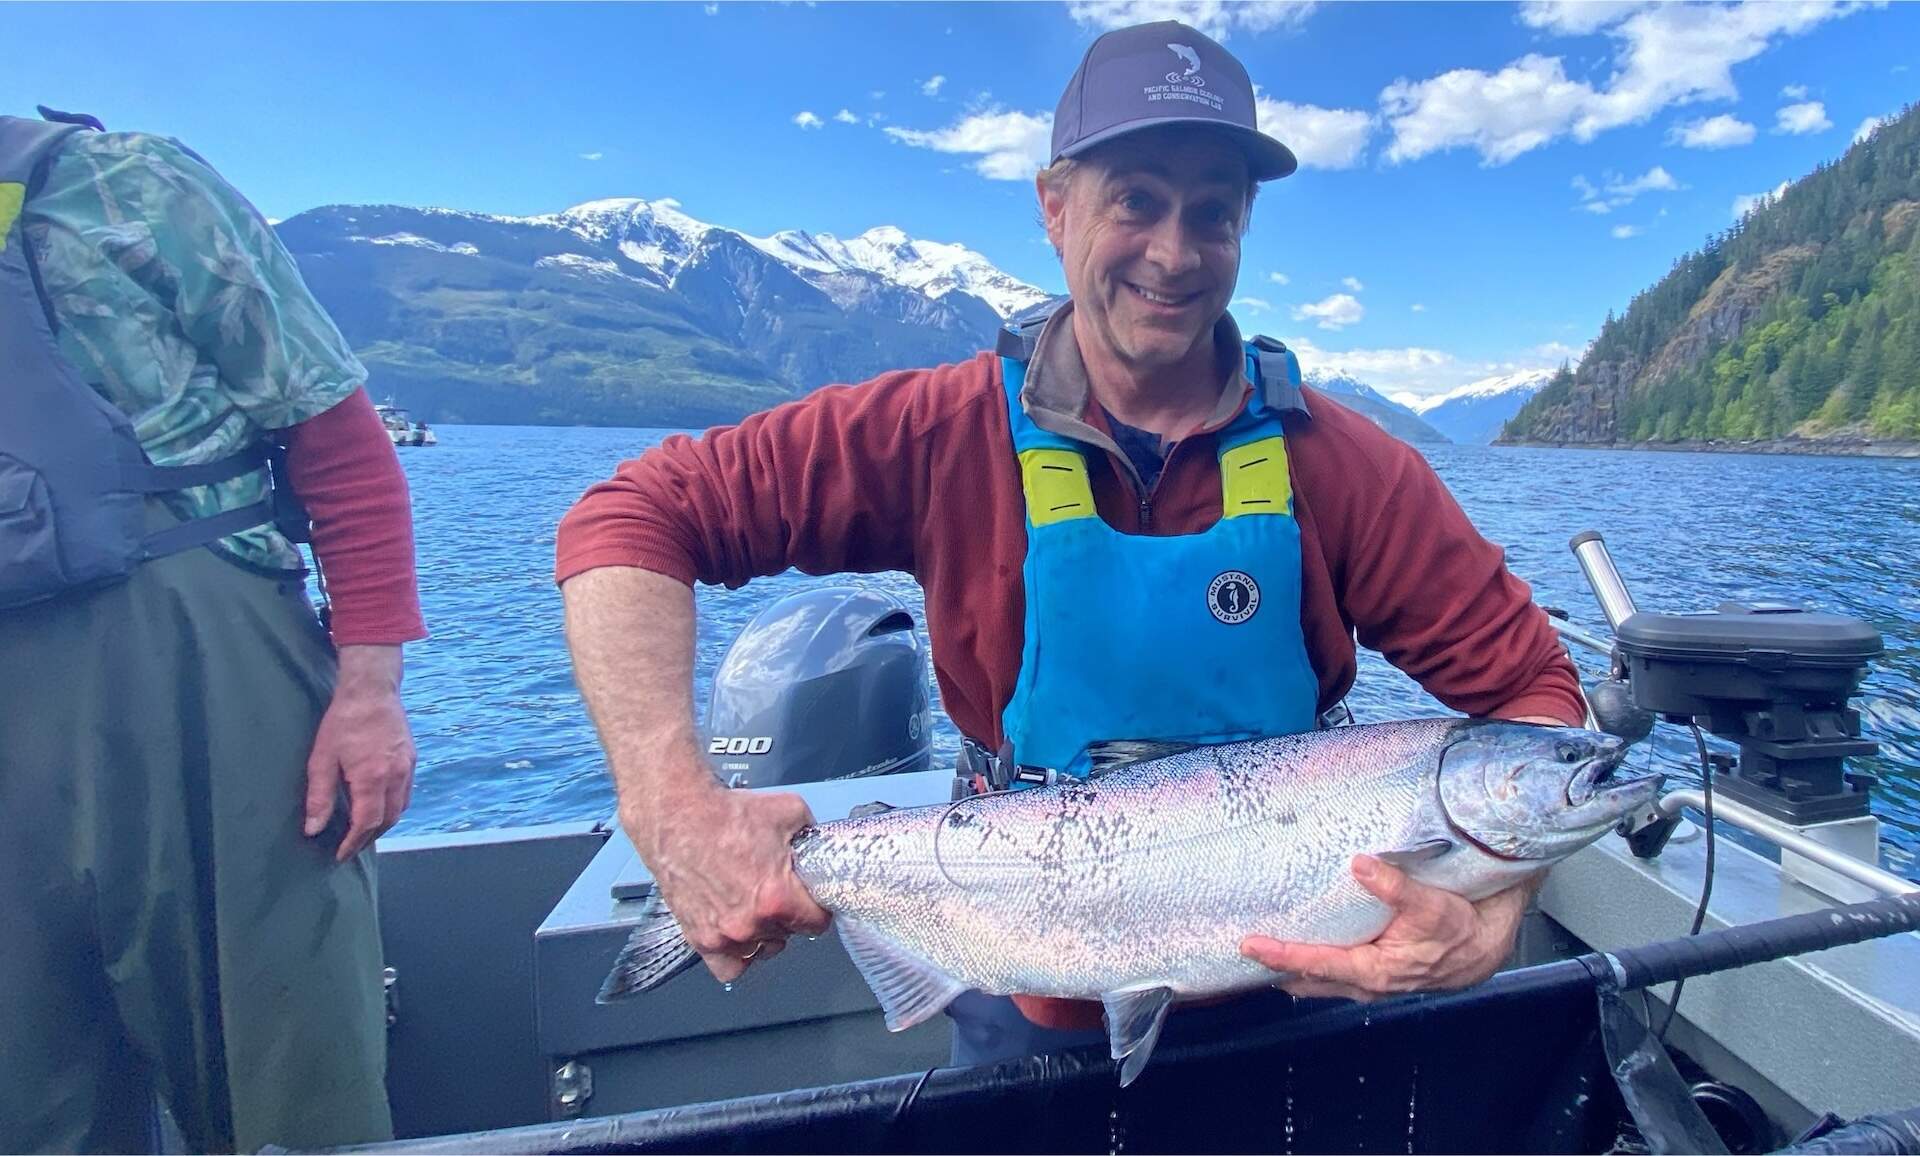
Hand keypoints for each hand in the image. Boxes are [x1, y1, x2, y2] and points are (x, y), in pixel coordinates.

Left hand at [304, 644, 416, 861]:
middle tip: (350, 847)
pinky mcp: (412, 759)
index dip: (353, 843)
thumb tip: (314, 829)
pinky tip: (379, 806)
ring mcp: (407, 768)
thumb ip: (319, 796)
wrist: (372, 690)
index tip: (340, 854)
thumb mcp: (322, 758)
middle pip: (387, 820)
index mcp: (372, 778)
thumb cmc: (344, 721)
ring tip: (364, 831)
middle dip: (369, 838)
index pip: (366, 823)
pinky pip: (406, 793)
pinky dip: (394, 807)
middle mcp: (396, 776)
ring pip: (401, 809)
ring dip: (383, 824)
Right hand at [624, 773, 831, 984]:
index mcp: (778, 897)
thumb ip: (813, 836)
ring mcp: (724, 936)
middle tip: (776, 891)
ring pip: (763, 950)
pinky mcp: (701, 939)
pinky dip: (738, 956)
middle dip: (788, 915)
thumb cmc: (728, 814)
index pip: (818, 923)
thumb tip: (821, 850)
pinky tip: (738, 934)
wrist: (679, 817)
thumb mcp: (790, 811)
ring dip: (764, 934)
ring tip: (755, 907)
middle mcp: (752, 924)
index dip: (817, 907)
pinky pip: (729, 967)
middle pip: (789, 935)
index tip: (810, 898)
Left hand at [1240, 855, 1536, 1001]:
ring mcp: (1367, 981)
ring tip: (1254, 951)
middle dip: (1271, 968)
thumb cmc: (1460, 929)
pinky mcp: (1371, 973)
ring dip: (1286, 969)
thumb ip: (1396, 887)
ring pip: (1316, 981)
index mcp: (1375, 970)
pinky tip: (1292, 948)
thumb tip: (1361, 865)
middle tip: (1236, 950)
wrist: (1485, 948)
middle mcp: (1365, 983)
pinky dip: (1306, 965)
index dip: (1281, 956)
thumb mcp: (1432, 905)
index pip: (1317, 965)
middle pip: (1306, 981)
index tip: (1251, 945)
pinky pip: (1329, 973)